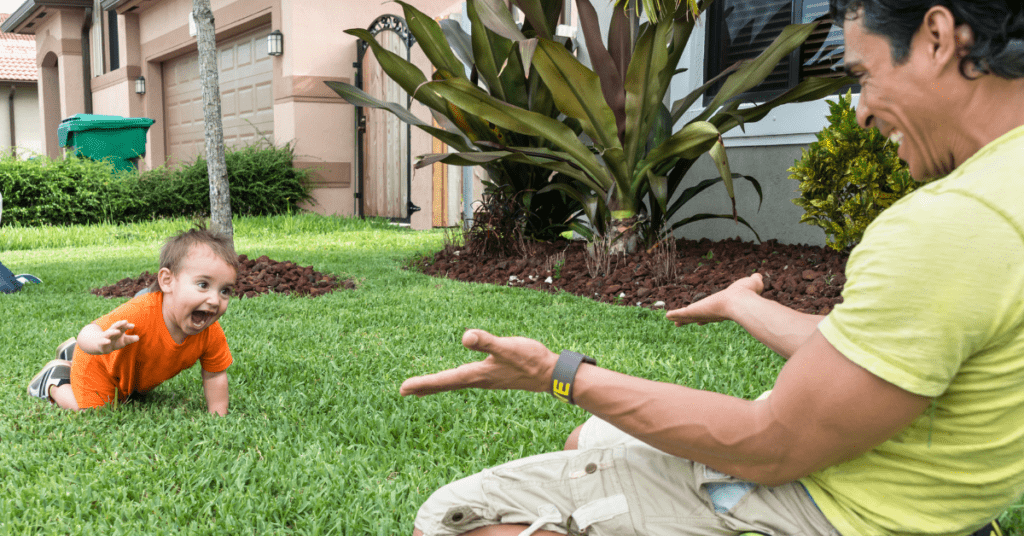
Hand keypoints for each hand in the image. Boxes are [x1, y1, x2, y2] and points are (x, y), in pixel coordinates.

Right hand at [85, 320, 139, 354]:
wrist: (100, 345)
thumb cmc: (114, 341)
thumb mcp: (123, 340)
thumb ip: (130, 339)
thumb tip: (138, 338)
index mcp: (118, 331)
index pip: (123, 327)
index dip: (127, 326)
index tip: (132, 326)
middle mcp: (112, 332)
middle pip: (115, 327)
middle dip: (120, 324)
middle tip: (125, 321)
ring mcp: (106, 337)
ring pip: (108, 333)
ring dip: (113, 332)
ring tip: (118, 331)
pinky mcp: (101, 343)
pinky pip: (103, 341)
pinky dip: (105, 341)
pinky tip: (108, 341)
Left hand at [399, 329, 558, 396]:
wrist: (550, 374)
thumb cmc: (530, 360)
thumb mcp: (507, 347)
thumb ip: (486, 342)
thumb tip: (465, 337)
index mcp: (477, 374)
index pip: (444, 379)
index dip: (423, 383)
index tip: (403, 389)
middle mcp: (478, 380)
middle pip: (446, 384)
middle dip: (425, 387)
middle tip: (404, 391)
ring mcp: (486, 379)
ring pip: (455, 383)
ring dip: (437, 385)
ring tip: (422, 388)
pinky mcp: (494, 376)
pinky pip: (465, 380)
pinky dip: (453, 380)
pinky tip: (457, 378)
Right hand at [666, 273, 764, 325]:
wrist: (741, 304)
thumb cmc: (748, 295)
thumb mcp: (752, 284)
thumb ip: (755, 281)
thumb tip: (759, 276)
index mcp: (723, 309)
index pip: (712, 315)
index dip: (706, 317)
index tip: (701, 321)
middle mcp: (712, 314)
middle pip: (698, 317)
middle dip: (690, 320)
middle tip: (681, 323)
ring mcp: (703, 314)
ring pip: (689, 317)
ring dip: (680, 318)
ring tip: (670, 319)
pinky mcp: (695, 312)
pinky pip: (683, 313)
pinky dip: (675, 314)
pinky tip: (667, 315)